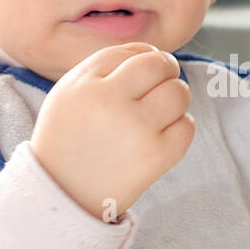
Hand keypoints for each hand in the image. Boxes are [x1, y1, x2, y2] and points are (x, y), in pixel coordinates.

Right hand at [29, 43, 192, 220]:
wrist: (63, 196)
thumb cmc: (70, 142)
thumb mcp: (69, 96)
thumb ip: (104, 69)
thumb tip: (154, 53)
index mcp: (83, 83)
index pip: (129, 52)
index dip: (144, 57)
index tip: (144, 74)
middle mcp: (108, 101)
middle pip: (158, 65)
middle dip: (167, 71)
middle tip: (163, 85)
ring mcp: (134, 128)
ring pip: (178, 93)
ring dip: (177, 98)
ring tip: (162, 113)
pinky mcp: (155, 156)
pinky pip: (187, 126)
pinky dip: (180, 128)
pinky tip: (162, 136)